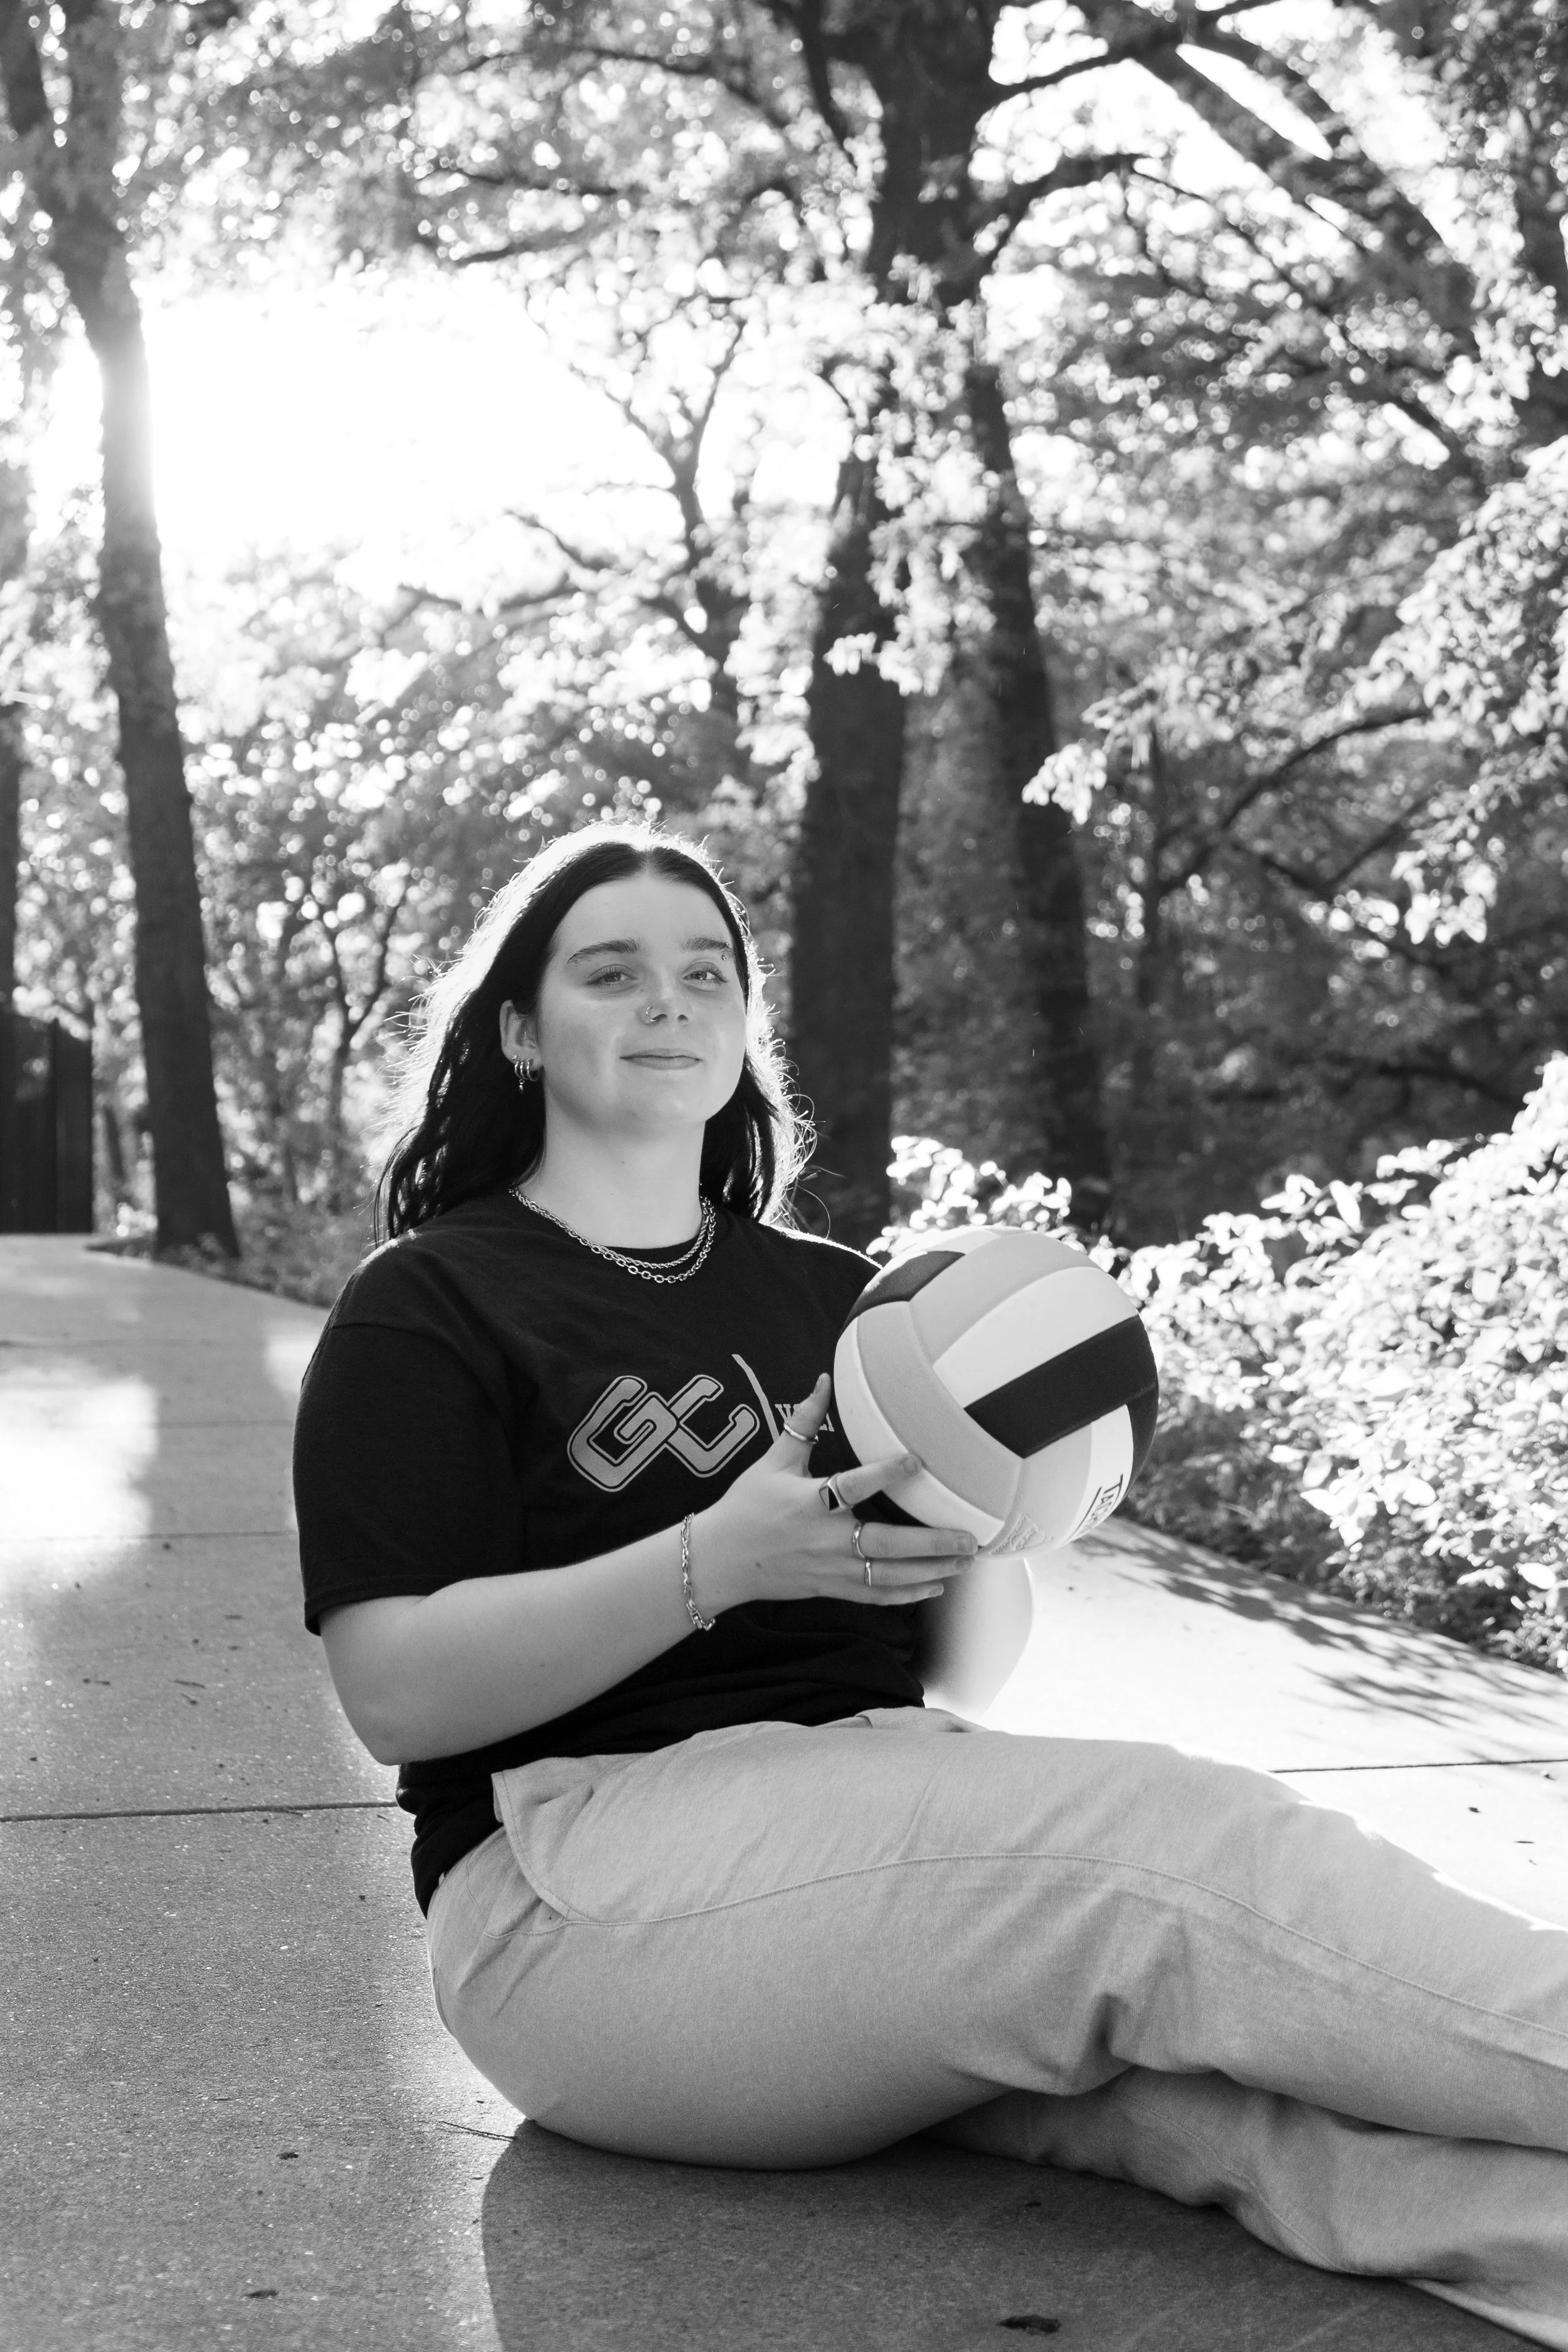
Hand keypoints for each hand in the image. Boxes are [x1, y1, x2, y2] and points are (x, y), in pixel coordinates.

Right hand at [692, 1373, 977, 1613]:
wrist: (720, 1560)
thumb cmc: (747, 1506)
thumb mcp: (773, 1460)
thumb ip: (804, 1422)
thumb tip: (824, 1379)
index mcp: (809, 1502)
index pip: (851, 1485)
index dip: (885, 1473)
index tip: (918, 1460)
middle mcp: (823, 1538)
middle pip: (884, 1544)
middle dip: (931, 1543)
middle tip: (969, 1539)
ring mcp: (829, 1568)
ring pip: (887, 1575)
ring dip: (929, 1570)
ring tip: (964, 1563)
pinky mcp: (830, 1587)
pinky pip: (873, 1594)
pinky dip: (905, 1593)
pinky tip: (934, 1585)